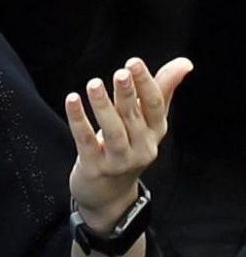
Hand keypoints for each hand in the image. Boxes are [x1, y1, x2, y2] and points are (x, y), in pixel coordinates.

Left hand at [65, 56, 191, 227]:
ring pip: (113, 131)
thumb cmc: (128, 146)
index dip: (146, 84)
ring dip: (103, 107)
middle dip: (127, 94)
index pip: (155, 106)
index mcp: (155, 132)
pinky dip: (78, 120)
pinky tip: (72, 100)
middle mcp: (142, 147)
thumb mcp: (146, 121)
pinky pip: (86, 141)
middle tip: (120, 72)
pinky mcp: (95, 167)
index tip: (134, 62)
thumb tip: (185, 63)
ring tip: (93, 84)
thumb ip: (162, 90)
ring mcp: (119, 160)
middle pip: (134, 117)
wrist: (109, 194)